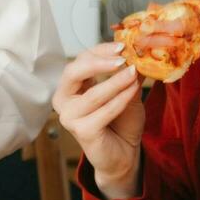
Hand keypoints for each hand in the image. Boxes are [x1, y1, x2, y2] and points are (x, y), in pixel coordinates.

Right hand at [53, 43, 143, 198]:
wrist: (124, 153)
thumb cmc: (121, 122)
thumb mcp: (126, 92)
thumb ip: (126, 75)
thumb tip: (135, 54)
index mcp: (70, 87)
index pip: (80, 61)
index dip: (99, 51)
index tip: (122, 45)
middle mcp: (63, 100)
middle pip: (73, 72)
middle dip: (98, 62)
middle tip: (122, 57)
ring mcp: (70, 117)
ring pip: (93, 94)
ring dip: (116, 81)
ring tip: (134, 72)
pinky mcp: (82, 131)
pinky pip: (104, 111)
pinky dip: (121, 99)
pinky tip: (134, 89)